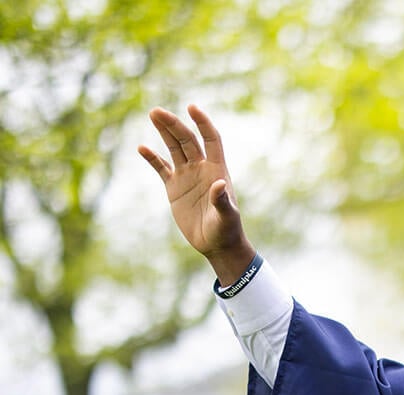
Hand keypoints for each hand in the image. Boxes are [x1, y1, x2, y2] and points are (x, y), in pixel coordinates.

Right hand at [138, 104, 256, 284]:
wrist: (216, 244)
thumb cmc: (226, 230)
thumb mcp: (227, 216)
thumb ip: (222, 201)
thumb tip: (219, 185)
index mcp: (217, 170)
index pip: (211, 139)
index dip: (203, 123)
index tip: (191, 107)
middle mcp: (202, 169)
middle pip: (187, 140)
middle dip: (174, 125)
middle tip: (157, 111)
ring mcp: (187, 176)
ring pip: (174, 148)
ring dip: (164, 132)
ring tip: (153, 114)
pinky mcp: (174, 188)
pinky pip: (161, 168)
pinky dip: (152, 158)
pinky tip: (141, 148)